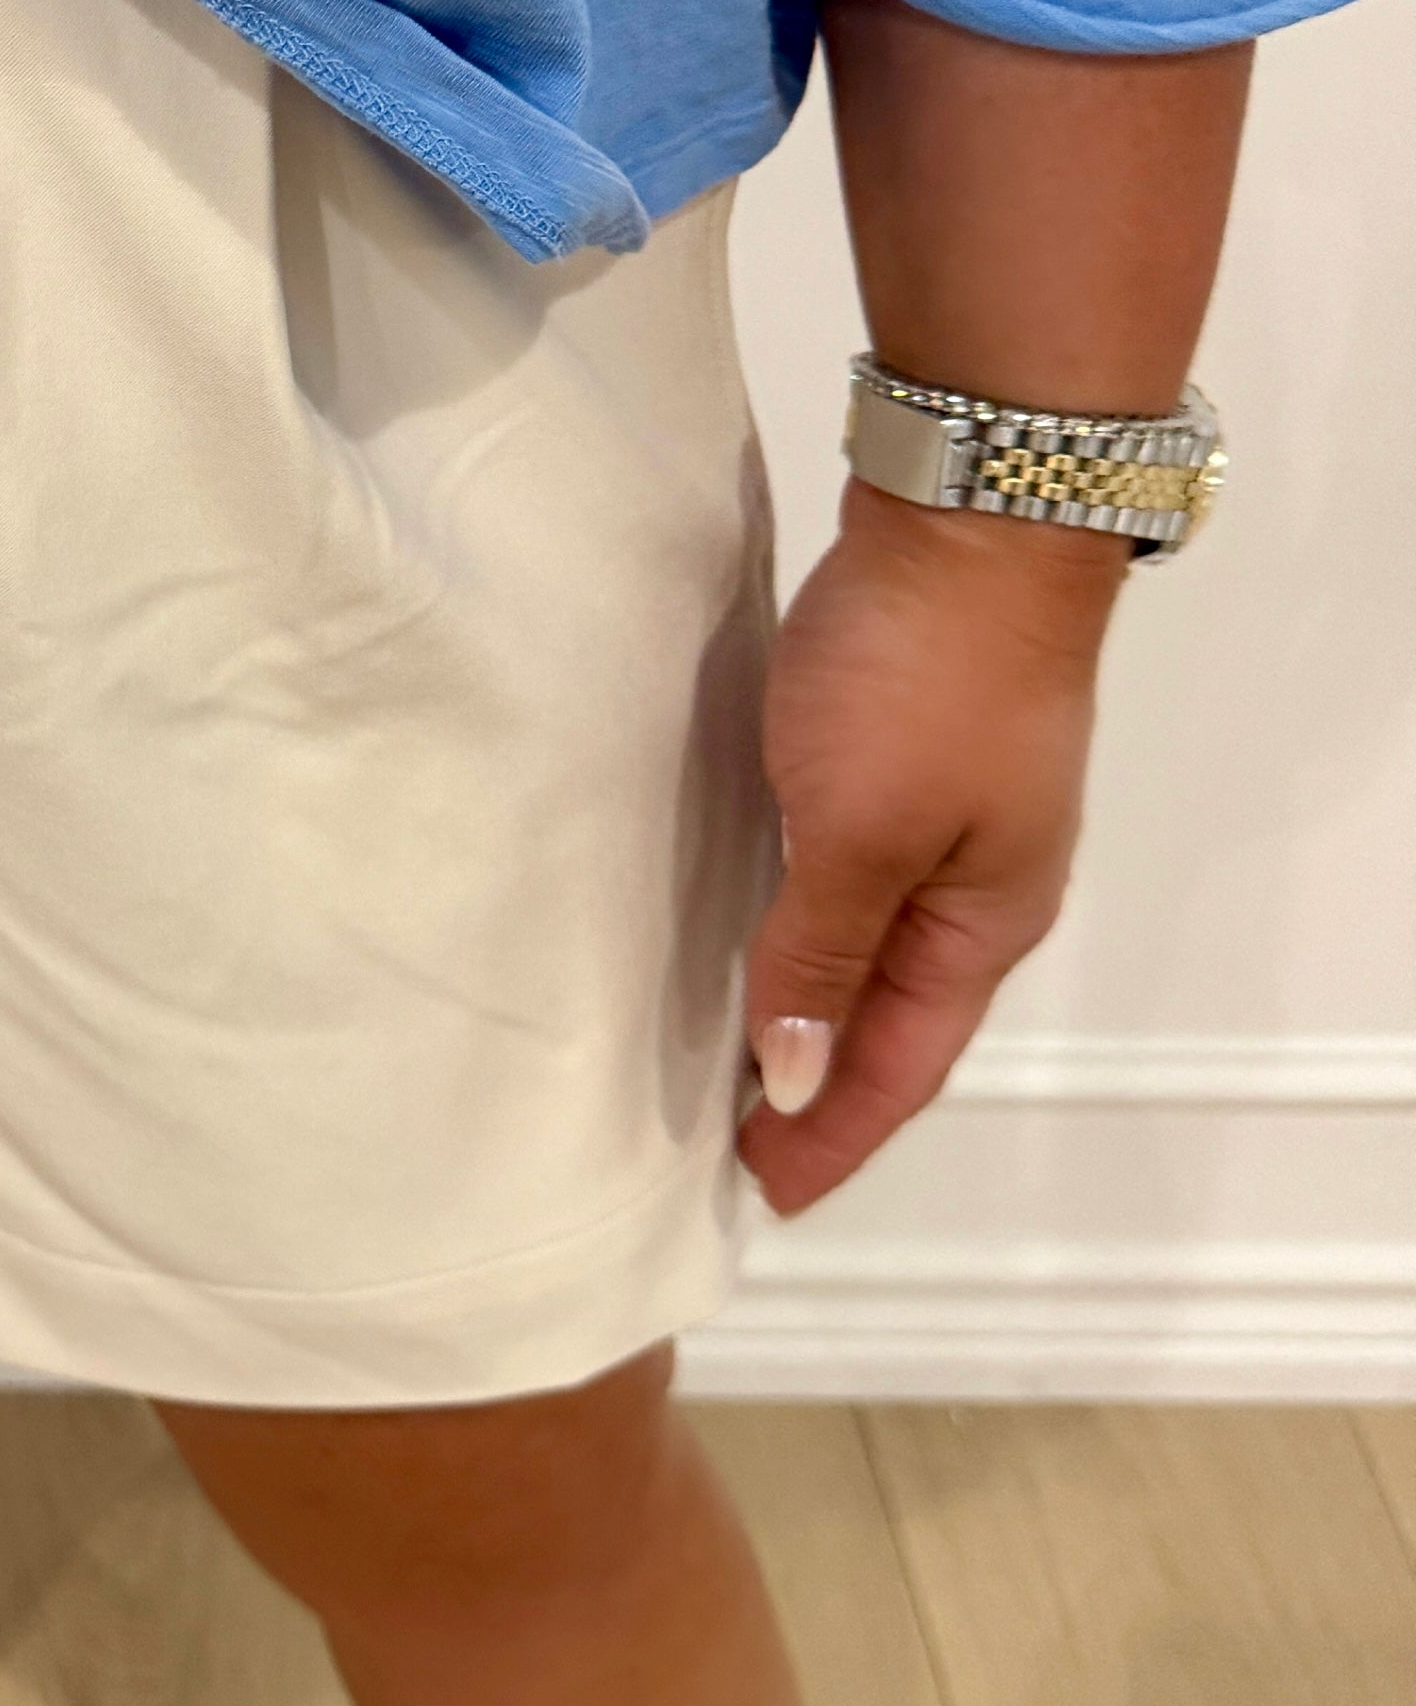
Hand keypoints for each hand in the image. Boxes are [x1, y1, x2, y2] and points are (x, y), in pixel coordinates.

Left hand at [741, 480, 1118, 1215]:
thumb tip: (795, 1079)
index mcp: (981, 924)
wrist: (969, 514)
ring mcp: (944, 814)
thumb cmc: (921, 682)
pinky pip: (844, 874)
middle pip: (890, 1017)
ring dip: (803, 1004)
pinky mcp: (901, 751)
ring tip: (725, 1054)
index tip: (754, 1191)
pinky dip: (797, 922)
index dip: (829, 1134)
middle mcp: (975, 886)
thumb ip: (821, 955)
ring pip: (866, 944)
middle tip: (725, 1141)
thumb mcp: (861, 834)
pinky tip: (743, 926)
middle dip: (818, 1086)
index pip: (899, 1067)